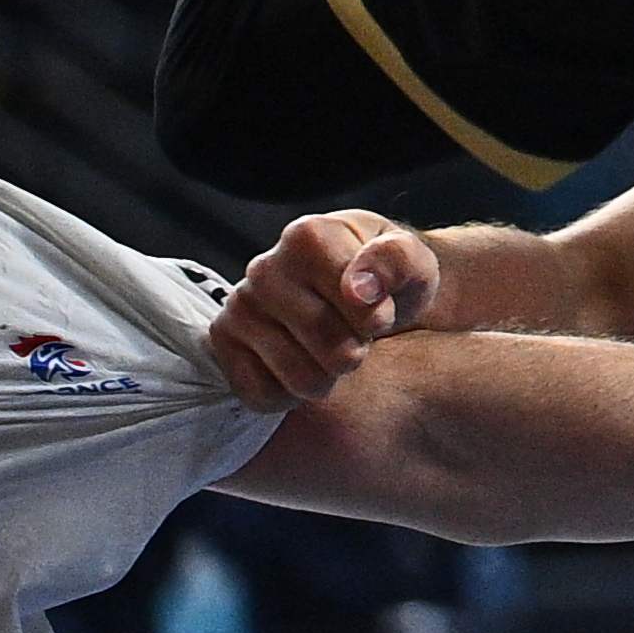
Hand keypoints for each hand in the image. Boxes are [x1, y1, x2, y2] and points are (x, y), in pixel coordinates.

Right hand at [204, 213, 444, 408]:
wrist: (359, 292)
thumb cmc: (387, 277)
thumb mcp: (412, 261)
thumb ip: (397, 263)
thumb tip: (360, 289)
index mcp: (309, 236)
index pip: (354, 303)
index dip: (377, 321)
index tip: (381, 315)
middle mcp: (264, 268)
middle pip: (326, 343)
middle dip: (356, 352)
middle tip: (360, 340)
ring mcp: (237, 306)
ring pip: (296, 376)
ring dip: (329, 378)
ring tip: (335, 354)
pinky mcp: (221, 342)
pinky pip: (261, 395)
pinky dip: (292, 396)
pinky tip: (306, 368)